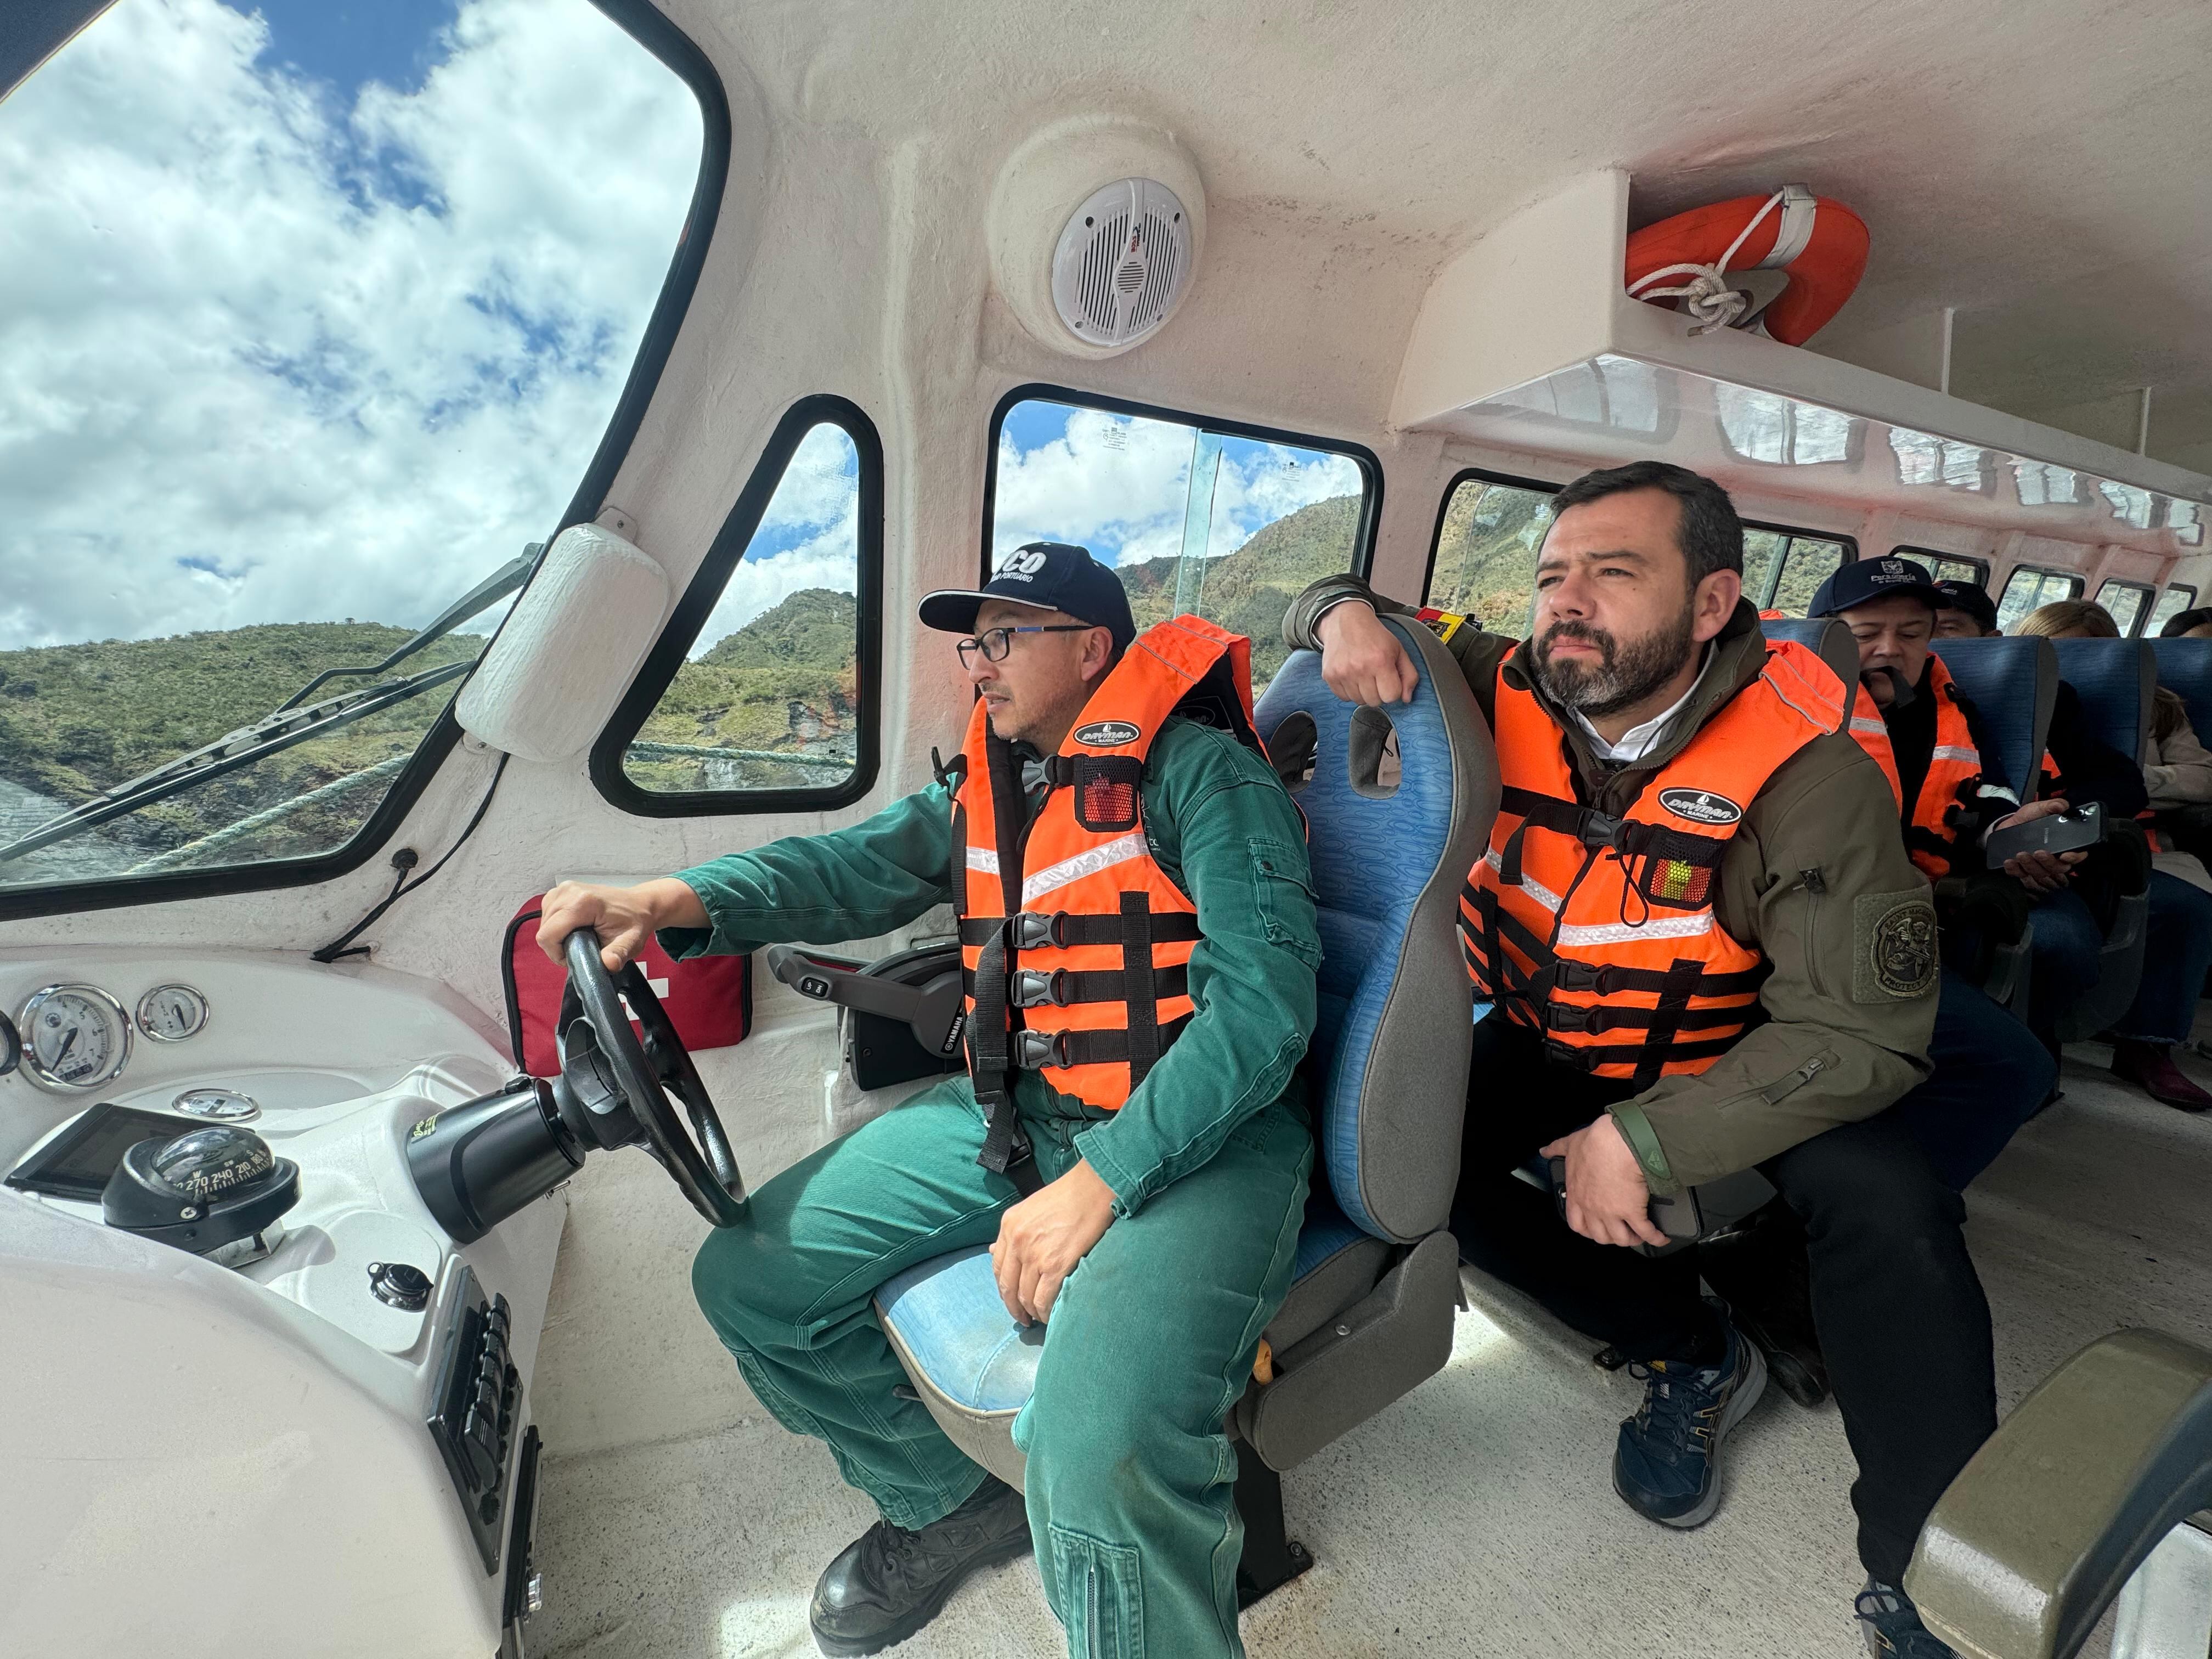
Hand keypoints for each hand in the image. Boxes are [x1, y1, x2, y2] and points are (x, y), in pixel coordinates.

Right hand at [537, 877, 702, 971]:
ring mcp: (563, 888)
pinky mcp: (561, 890)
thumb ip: (617, 954)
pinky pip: (547, 913)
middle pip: (544, 930)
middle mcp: (569, 892)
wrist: (639, 904)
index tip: (574, 958)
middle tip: (581, 949)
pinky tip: (574, 928)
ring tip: (579, 938)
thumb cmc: (634, 922)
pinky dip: (557, 925)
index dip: (556, 954)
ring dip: (557, 936)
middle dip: (558, 946)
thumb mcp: (630, 942)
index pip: (548, 935)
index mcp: (583, 903)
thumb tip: (607, 964)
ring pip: (544, 922)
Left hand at [990, 1158, 1116, 1323]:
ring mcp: (1034, 1254)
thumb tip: (993, 1251)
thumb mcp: (1030, 1209)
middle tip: (1023, 1318)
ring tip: (1041, 1317)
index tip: (1012, 1300)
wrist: (1094, 1186)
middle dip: (1014, 1307)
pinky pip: (1044, 1298)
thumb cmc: (1068, 1195)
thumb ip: (1013, 1232)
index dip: (1004, 1289)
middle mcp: (1016, 1241)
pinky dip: (1046, 1311)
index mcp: (1008, 1226)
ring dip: (1032, 1312)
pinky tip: (1052, 1314)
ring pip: (1026, 1296)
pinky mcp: (1055, 1265)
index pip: (998, 1267)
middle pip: (1008, 1286)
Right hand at [1317, 601, 1420, 706]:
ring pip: (1359, 701)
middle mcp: (1360, 668)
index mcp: (1380, 661)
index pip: (1391, 696)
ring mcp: (1342, 673)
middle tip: (1376, 676)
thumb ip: (1409, 675)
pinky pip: (1343, 697)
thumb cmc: (1374, 636)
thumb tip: (1406, 699)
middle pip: (1375, 701)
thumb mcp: (1398, 650)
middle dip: (1378, 692)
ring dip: (1363, 692)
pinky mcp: (1329, 676)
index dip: (1393, 690)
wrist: (1346, 621)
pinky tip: (1352, 676)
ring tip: (1363, 675)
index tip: (1389, 679)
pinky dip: (1349, 691)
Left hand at [1540, 1116, 1667, 1248]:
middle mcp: (1592, 1208)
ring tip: (1638, 1235)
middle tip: (1618, 1232)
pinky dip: (1655, 1237)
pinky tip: (1660, 1237)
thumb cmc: (1596, 1142)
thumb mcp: (1571, 1144)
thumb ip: (1557, 1149)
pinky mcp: (1633, 1212)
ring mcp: (1612, 1213)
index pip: (1577, 1223)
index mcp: (1577, 1194)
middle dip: (1609, 1237)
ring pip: (1620, 1238)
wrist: (1619, 1143)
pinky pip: (1645, 1232)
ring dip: (1630, 1239)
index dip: (1587, 1229)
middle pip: (1599, 1235)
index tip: (1593, 1228)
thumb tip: (1545, 1150)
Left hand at [1990, 799, 2086, 894]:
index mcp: (2063, 845)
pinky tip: (2009, 861)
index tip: (2066, 855)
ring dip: (2030, 865)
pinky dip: (2015, 870)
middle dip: (2048, 862)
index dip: (2074, 858)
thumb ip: (2053, 806)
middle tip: (2037, 852)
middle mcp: (2052, 858)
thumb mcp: (2041, 808)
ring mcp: (2037, 865)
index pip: (2075, 856)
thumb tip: (2063, 806)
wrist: (2009, 823)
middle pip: (2057, 868)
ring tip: (2020, 853)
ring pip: (2039, 873)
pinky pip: (2020, 874)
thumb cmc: (2029, 818)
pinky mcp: (2021, 868)